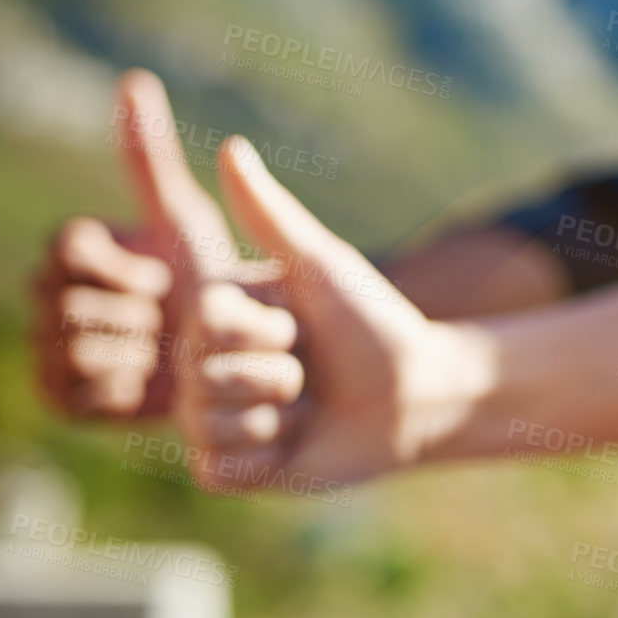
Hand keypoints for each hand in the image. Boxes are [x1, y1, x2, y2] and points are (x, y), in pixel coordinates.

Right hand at [32, 70, 263, 416]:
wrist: (238, 368)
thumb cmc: (225, 287)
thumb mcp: (187, 221)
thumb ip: (151, 161)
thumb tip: (132, 81)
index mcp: (74, 252)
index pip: (65, 250)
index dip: (122, 270)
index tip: (164, 277)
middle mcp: (50, 298)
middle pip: (62, 307)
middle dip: (131, 317)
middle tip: (174, 322)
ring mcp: (51, 351)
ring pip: (68, 353)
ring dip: (130, 356)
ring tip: (170, 356)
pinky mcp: (64, 402)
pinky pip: (72, 397)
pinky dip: (120, 394)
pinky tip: (155, 389)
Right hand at [172, 136, 481, 489]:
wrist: (418, 392)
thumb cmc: (372, 320)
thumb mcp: (322, 265)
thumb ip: (270, 214)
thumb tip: (230, 147)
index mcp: (219, 313)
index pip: (200, 321)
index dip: (256, 329)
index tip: (296, 325)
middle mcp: (207, 363)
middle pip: (198, 376)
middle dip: (273, 376)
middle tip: (308, 373)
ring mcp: (216, 418)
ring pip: (204, 424)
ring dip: (272, 418)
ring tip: (306, 408)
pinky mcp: (234, 469)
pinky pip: (216, 470)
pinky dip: (263, 459)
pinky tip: (295, 444)